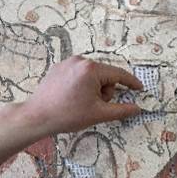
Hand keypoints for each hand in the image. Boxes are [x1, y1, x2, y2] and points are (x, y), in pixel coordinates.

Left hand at [0, 57, 143, 170]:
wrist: (37, 117)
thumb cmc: (68, 115)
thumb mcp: (99, 114)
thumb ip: (121, 110)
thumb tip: (136, 108)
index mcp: (91, 69)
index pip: (118, 74)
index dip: (131, 83)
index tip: (139, 88)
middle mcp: (80, 61)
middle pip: (104, 75)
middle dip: (104, 91)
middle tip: (93, 106)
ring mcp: (67, 63)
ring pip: (92, 76)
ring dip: (93, 89)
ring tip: (80, 104)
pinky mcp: (58, 68)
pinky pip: (79, 75)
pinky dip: (81, 86)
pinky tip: (72, 98)